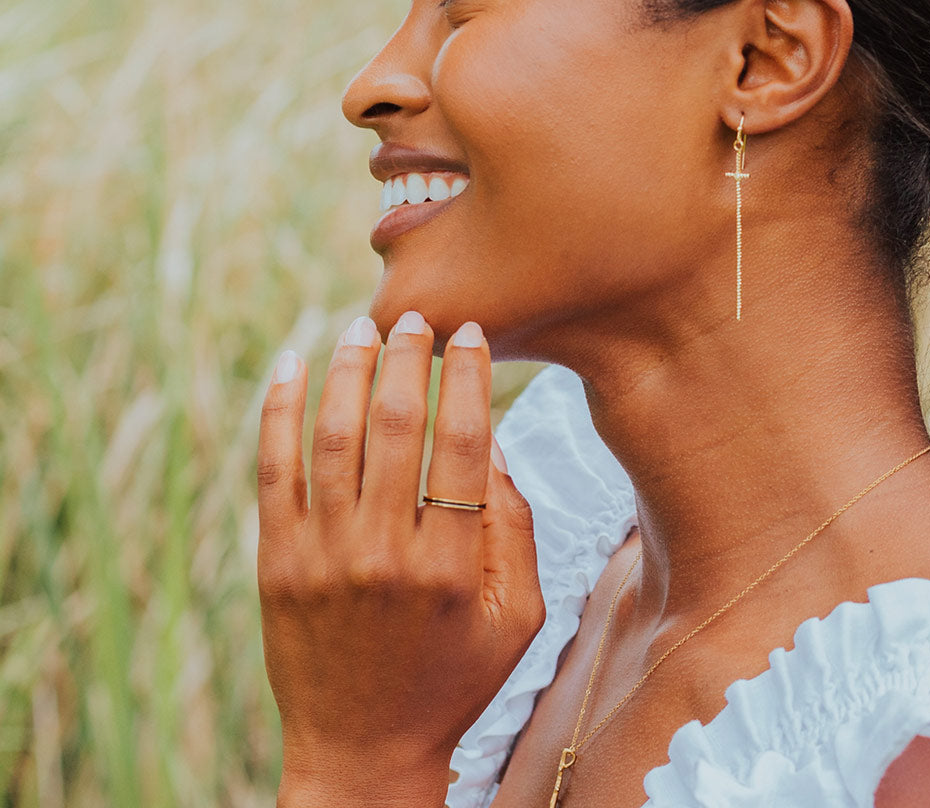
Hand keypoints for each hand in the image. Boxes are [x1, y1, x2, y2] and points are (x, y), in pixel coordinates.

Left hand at [256, 313, 545, 803]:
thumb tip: (486, 438)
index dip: (467, 375)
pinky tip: (293, 364)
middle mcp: (384, 553)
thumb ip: (513, 526)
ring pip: (331, 434)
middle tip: (415, 316)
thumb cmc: (454, 679)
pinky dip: (279, 409)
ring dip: (347, 368)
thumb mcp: (516, 614)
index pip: (460, 441)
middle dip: (407, 356)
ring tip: (361, 327)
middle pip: (394, 424)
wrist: (362, 752)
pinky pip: (273, 468)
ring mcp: (321, 557)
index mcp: (450, 565)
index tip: (472, 332)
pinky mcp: (276, 564)